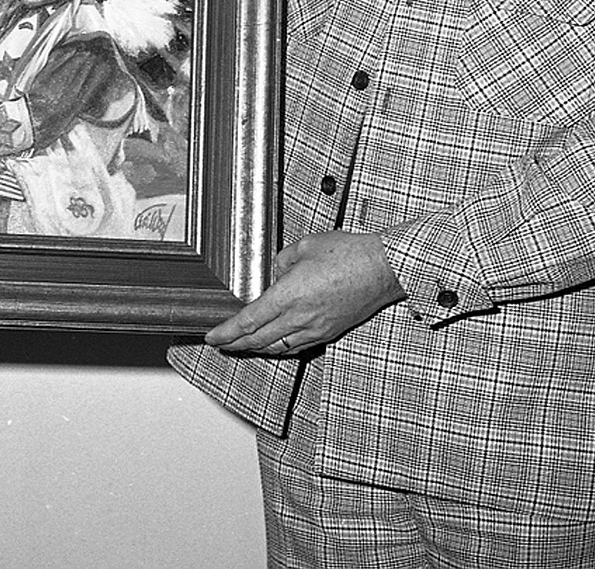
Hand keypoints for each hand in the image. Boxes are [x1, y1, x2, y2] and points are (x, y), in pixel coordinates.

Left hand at [204, 230, 404, 355]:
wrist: (382, 269)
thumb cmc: (349, 254)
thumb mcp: (306, 245)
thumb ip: (283, 260)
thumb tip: (277, 271)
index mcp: (289, 295)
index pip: (248, 321)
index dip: (226, 332)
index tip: (213, 336)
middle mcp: (299, 317)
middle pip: (258, 340)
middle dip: (235, 344)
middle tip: (220, 344)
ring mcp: (315, 328)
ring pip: (277, 347)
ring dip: (256, 348)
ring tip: (242, 345)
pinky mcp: (329, 332)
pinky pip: (296, 346)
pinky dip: (279, 347)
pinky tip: (274, 343)